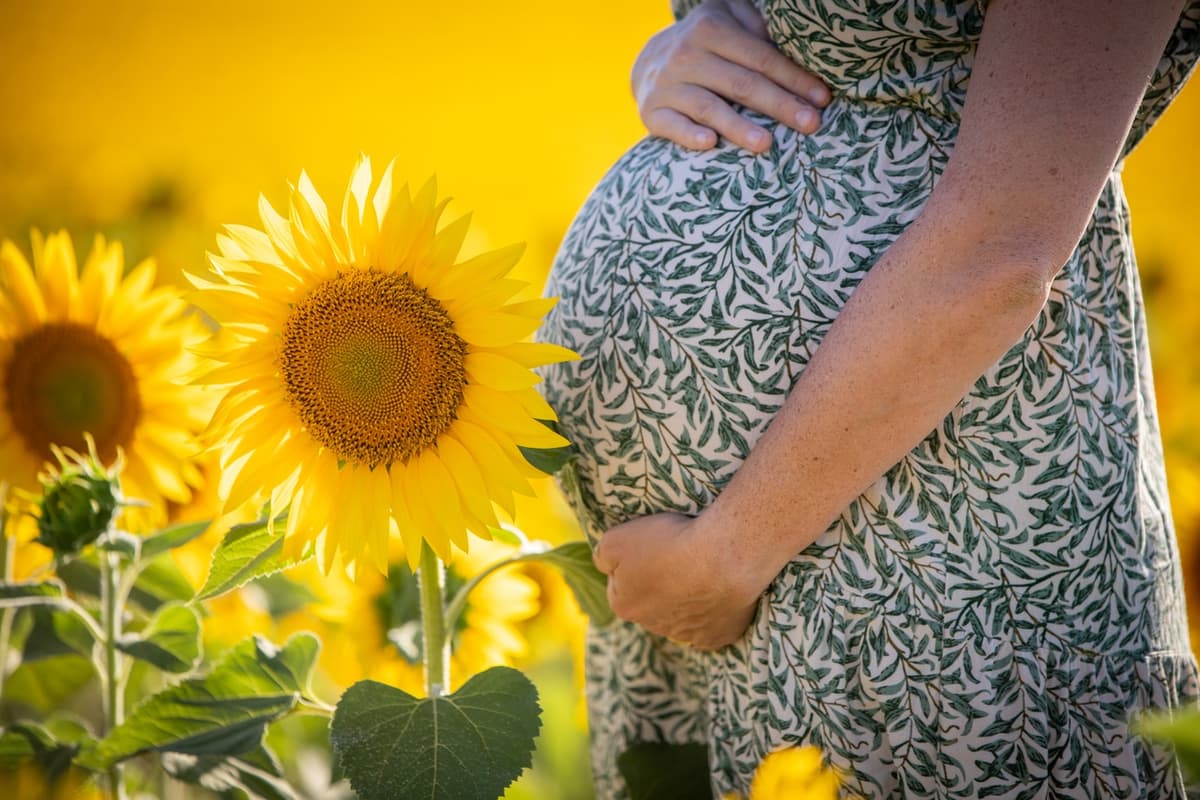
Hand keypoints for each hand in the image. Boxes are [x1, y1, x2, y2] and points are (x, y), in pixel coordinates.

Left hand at [592, 511, 765, 649]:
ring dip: (686, 597)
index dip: (632, 563)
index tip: (650, 548)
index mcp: (625, 607)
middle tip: (675, 556)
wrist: (721, 555)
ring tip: (701, 568)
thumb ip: (602, 555)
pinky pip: (711, 626)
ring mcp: (688, 635)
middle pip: (651, 602)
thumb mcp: (615, 538)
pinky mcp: (718, 635)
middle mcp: (653, 627)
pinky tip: (718, 590)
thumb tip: (603, 564)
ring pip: (681, 615)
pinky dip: (714, 611)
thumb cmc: (667, 543)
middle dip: (659, 583)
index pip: (619, 585)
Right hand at [631, 0, 830, 152]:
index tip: (822, 99)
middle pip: (741, 84)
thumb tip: (791, 46)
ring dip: (738, 127)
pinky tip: (710, 143)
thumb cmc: (704, 43)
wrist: (648, 61)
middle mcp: (687, 54)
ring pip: (709, 107)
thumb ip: (755, 25)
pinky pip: (672, 125)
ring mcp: (667, 84)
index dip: (793, 78)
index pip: (761, 57)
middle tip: (810, 125)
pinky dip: (689, 134)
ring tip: (766, 144)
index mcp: (710, 28)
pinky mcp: (651, 111)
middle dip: (779, 105)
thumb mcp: (726, 18)